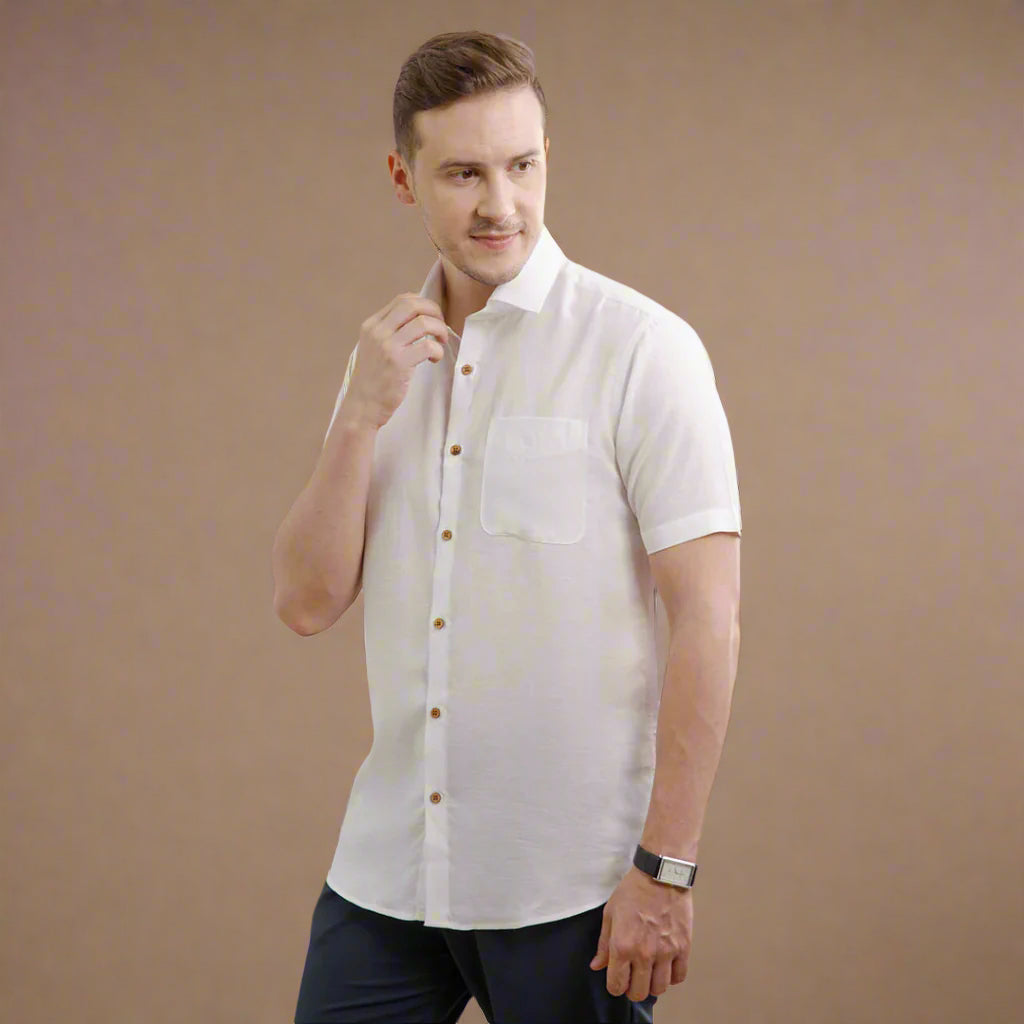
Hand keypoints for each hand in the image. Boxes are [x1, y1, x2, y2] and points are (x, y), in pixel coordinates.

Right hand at [343, 294, 449, 429]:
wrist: (362, 406)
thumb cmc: (373, 380)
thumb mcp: (374, 348)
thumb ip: (390, 332)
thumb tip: (418, 318)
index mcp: (372, 325)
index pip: (402, 299)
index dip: (423, 304)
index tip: (432, 318)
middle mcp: (378, 331)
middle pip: (413, 304)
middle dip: (434, 312)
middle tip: (441, 328)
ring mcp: (387, 346)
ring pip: (423, 323)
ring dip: (440, 330)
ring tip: (440, 344)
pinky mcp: (399, 363)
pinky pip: (428, 346)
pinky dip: (437, 351)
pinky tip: (434, 360)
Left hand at [589, 866, 692, 1001]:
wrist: (660, 874)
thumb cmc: (633, 891)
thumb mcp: (610, 913)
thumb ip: (604, 944)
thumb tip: (597, 965)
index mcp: (622, 946)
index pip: (617, 985)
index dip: (615, 986)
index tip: (617, 979)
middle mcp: (644, 954)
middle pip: (639, 993)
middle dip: (633, 988)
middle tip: (634, 977)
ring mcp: (666, 952)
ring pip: (660, 988)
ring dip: (653, 983)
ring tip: (650, 971)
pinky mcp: (683, 947)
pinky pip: (679, 976)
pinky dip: (672, 976)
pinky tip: (666, 966)